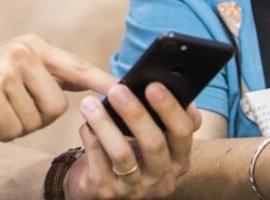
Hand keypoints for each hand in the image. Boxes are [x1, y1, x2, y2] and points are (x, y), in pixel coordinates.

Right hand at [0, 34, 116, 140]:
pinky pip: (14, 128)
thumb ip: (48, 73)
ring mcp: (5, 71)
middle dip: (38, 119)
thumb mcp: (13, 66)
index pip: (77, 65)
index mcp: (32, 45)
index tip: (126, 92)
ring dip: (17, 126)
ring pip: (36, 120)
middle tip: (13, 110)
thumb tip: (88, 82)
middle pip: (58, 106)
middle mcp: (22, 53)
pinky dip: (2, 132)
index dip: (102, 82)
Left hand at [65, 82, 200, 198]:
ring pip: (122, 154)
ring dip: (104, 124)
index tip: (153, 85)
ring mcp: (134, 188)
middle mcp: (162, 178)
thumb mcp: (150, 138)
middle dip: (135, 114)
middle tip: (117, 90)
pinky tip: (85, 124)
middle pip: (154, 144)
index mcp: (178, 159)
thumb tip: (158, 81)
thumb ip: (159, 117)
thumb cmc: (130, 152)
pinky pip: (98, 159)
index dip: (170, 109)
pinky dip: (90, 137)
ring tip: (89, 103)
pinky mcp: (107, 192)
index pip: (184, 133)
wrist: (100, 187)